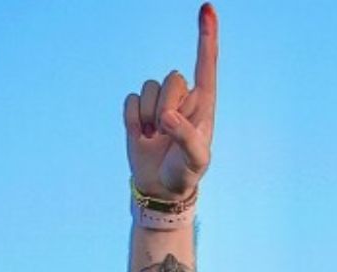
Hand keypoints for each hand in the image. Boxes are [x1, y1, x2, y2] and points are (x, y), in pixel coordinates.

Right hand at [123, 3, 218, 200]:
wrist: (161, 188)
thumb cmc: (186, 173)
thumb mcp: (196, 160)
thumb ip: (187, 138)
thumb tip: (168, 117)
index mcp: (204, 104)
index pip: (207, 64)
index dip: (207, 36)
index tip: (207, 8)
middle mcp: (183, 98)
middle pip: (173, 78)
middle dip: (169, 105)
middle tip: (169, 132)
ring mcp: (159, 103)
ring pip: (149, 87)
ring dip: (149, 116)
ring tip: (155, 138)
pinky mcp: (137, 110)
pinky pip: (129, 99)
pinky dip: (132, 119)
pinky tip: (141, 135)